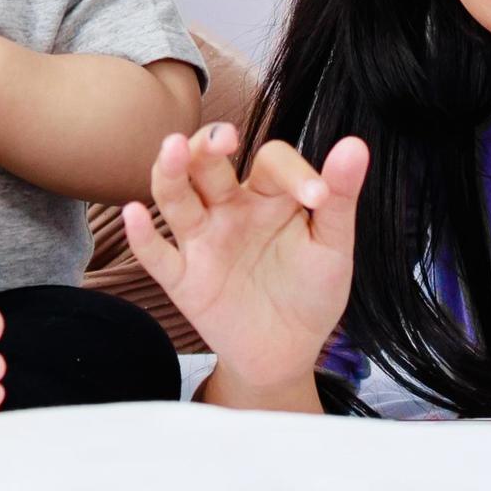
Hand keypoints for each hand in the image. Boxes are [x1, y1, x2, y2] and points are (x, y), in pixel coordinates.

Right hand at [121, 123, 367, 396]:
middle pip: (208, 165)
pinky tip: (134, 213)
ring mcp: (203, 242)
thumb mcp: (333, 246)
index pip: (271, 161)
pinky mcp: (184, 280)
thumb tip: (356, 145)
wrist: (289, 354)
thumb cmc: (310, 292)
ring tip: (173, 148)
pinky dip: (141, 236)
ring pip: (176, 199)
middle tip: (223, 136)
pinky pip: (157, 255)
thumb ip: (340, 198)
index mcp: (268, 196)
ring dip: (171, 173)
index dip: (293, 171)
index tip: (318, 196)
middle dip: (209, 144)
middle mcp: (229, 209)